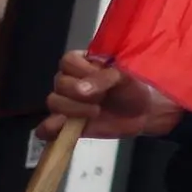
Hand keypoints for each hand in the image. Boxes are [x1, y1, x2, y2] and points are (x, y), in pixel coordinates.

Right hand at [37, 50, 181, 140]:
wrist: (143, 113)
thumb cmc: (133, 88)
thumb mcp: (124, 77)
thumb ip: (103, 79)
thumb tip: (81, 90)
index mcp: (82, 63)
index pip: (67, 61)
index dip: (82, 72)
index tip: (100, 80)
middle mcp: (70, 81)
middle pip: (59, 84)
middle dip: (80, 93)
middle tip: (101, 99)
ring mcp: (66, 102)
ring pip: (53, 103)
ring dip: (73, 109)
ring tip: (96, 112)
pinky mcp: (66, 124)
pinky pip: (47, 127)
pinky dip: (51, 129)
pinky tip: (66, 129)